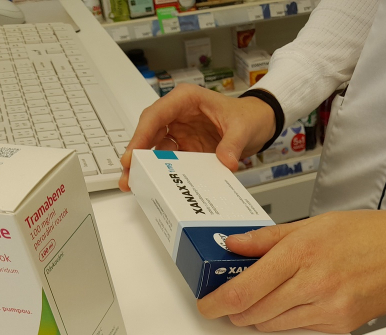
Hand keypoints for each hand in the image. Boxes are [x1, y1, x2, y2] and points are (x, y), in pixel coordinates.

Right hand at [119, 84, 276, 190]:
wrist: (258, 124)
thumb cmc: (247, 116)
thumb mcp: (242, 128)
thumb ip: (233, 144)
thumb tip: (225, 162)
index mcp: (186, 99)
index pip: (156, 115)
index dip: (141, 135)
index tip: (133, 155)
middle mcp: (177, 113)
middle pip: (149, 132)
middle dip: (136, 154)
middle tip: (128, 175)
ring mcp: (180, 130)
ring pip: (154, 147)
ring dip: (145, 165)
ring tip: (135, 184)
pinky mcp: (185, 146)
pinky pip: (168, 158)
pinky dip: (161, 171)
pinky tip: (155, 184)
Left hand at [197, 198, 385, 332]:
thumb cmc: (367, 232)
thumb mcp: (314, 224)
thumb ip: (268, 239)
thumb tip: (234, 246)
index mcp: (302, 251)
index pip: (246, 288)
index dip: (218, 302)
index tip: (207, 306)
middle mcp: (313, 283)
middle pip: (255, 312)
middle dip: (236, 311)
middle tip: (231, 302)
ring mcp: (329, 308)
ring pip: (275, 325)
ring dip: (261, 317)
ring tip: (267, 299)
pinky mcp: (342, 325)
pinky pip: (301, 330)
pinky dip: (290, 320)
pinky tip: (299, 303)